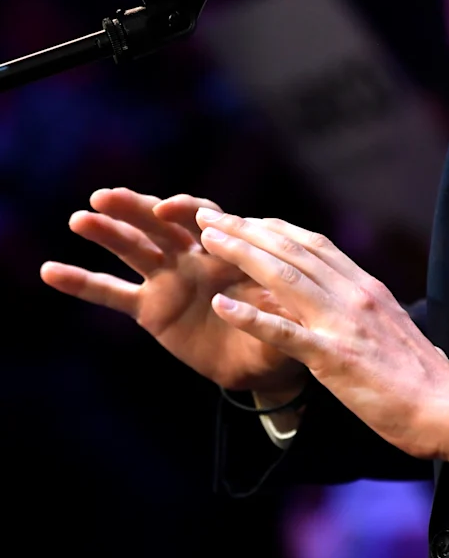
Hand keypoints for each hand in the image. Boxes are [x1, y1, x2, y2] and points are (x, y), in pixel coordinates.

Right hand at [41, 189, 308, 395]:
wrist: (262, 361)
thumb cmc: (281, 331)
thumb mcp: (287, 318)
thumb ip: (280, 307)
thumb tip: (283, 298)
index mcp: (228, 250)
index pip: (206, 218)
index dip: (186, 211)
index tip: (167, 210)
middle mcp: (194, 256)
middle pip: (161, 224)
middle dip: (135, 208)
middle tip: (105, 196)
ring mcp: (169, 279)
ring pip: (133, 250)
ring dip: (107, 233)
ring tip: (79, 219)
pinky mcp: (150, 308)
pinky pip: (112, 294)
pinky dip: (82, 282)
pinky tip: (52, 271)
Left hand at [196, 210, 448, 468]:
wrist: (445, 406)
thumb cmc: (421, 377)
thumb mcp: (390, 326)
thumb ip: (363, 308)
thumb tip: (340, 301)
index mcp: (367, 287)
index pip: (315, 244)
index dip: (275, 228)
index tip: (245, 220)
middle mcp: (354, 294)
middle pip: (292, 251)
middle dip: (247, 230)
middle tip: (211, 215)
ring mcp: (343, 323)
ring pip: (284, 278)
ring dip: (242, 255)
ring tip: (208, 240)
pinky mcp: (334, 357)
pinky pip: (284, 333)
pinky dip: (250, 316)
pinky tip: (222, 306)